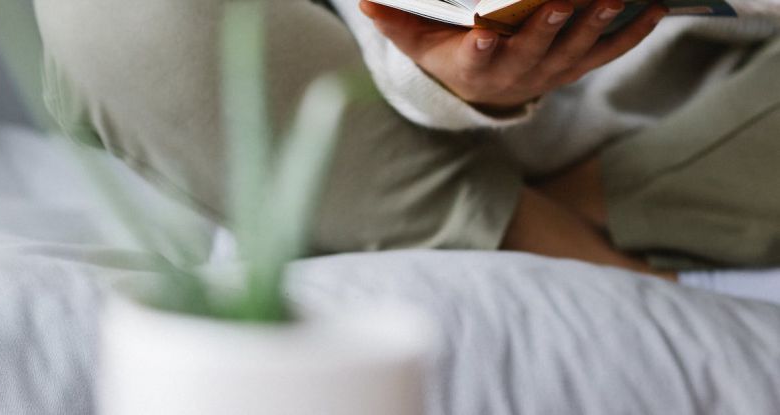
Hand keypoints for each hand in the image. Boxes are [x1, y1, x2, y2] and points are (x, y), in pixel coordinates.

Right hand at [360, 0, 667, 112]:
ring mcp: (549, 72)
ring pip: (575, 51)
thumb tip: (362, 0)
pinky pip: (605, 55)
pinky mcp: (573, 68)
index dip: (482, 46)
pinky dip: (630, 35)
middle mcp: (516, 74)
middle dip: (549, 24)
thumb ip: (395, 21)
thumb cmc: (448, 57)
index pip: (477, 57)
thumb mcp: (418, 43)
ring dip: (595, 24)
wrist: (482, 91)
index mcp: (475, 67)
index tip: (484, 33)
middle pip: (534, 50)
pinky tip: (653, 11)